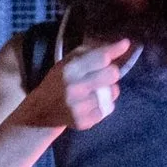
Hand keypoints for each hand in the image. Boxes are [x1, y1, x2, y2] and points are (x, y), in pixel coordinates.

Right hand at [14, 38, 131, 131]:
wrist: (41, 111)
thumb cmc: (59, 80)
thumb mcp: (69, 61)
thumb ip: (93, 51)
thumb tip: (124, 44)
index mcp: (70, 69)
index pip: (101, 57)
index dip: (115, 50)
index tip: (125, 44)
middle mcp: (74, 88)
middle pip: (112, 74)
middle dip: (111, 72)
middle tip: (102, 75)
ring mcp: (79, 107)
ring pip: (112, 93)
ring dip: (108, 91)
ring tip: (94, 92)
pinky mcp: (84, 122)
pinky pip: (108, 109)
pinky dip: (103, 106)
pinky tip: (90, 105)